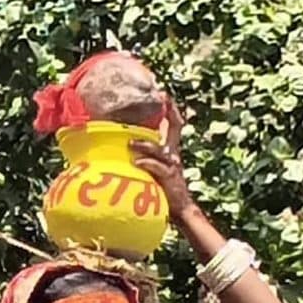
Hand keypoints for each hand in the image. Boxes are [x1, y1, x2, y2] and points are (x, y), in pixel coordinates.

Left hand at [132, 99, 195, 222]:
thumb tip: (124, 147)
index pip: (173, 125)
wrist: (179, 208)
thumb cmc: (162, 188)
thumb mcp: (154, 168)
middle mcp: (173, 154)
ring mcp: (172, 165)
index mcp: (170, 150)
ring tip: (130, 142)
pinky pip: (157, 168)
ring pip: (159, 149)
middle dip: (168, 113)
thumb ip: (144, 157)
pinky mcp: (168, 178)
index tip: (164, 94)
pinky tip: (137, 162)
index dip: (170, 110)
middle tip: (161, 100)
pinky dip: (147, 163)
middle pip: (174, 129)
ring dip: (144, 144)